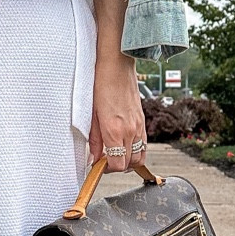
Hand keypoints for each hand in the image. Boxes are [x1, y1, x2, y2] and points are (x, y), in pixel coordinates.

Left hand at [89, 50, 147, 172]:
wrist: (117, 65)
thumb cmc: (101, 84)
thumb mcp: (91, 113)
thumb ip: (94, 139)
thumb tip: (93, 157)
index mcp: (114, 130)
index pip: (118, 164)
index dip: (107, 170)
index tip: (99, 165)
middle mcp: (130, 131)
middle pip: (130, 164)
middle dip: (117, 166)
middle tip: (105, 160)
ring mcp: (139, 126)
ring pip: (140, 156)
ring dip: (128, 160)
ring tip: (115, 154)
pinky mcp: (142, 120)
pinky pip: (143, 144)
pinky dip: (136, 150)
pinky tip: (124, 145)